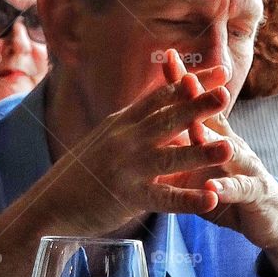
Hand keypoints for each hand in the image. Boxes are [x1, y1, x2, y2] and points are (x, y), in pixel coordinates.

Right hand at [0, 66, 236, 276]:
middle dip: (197, 105)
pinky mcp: (127, 198)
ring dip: (199, 153)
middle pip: (167, 119)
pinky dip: (188, 200)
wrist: (49, 204)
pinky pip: (163, 200)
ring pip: (169, 158)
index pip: (162, 96)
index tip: (221, 72)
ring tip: (228, 147)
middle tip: (225, 93)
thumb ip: (141, 125)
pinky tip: (210, 200)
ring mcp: (126, 168)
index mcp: (124, 121)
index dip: (192, 83)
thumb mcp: (111, 138)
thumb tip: (171, 111)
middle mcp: (125, 140)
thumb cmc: (85, 171)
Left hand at [161, 50, 277, 276]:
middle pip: (215, 118)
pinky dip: (225, 189)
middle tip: (184, 77)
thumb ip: (184, 150)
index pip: (200, 105)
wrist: (272, 219)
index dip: (184, 83)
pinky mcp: (256, 193)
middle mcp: (234, 146)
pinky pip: (240, 190)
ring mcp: (247, 168)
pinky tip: (211, 188)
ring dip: (213, 140)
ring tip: (196, 129)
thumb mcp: (203, 168)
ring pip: (229, 150)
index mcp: (218, 138)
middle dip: (199, 98)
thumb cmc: (231, 192)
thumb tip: (155, 128)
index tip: (167, 57)